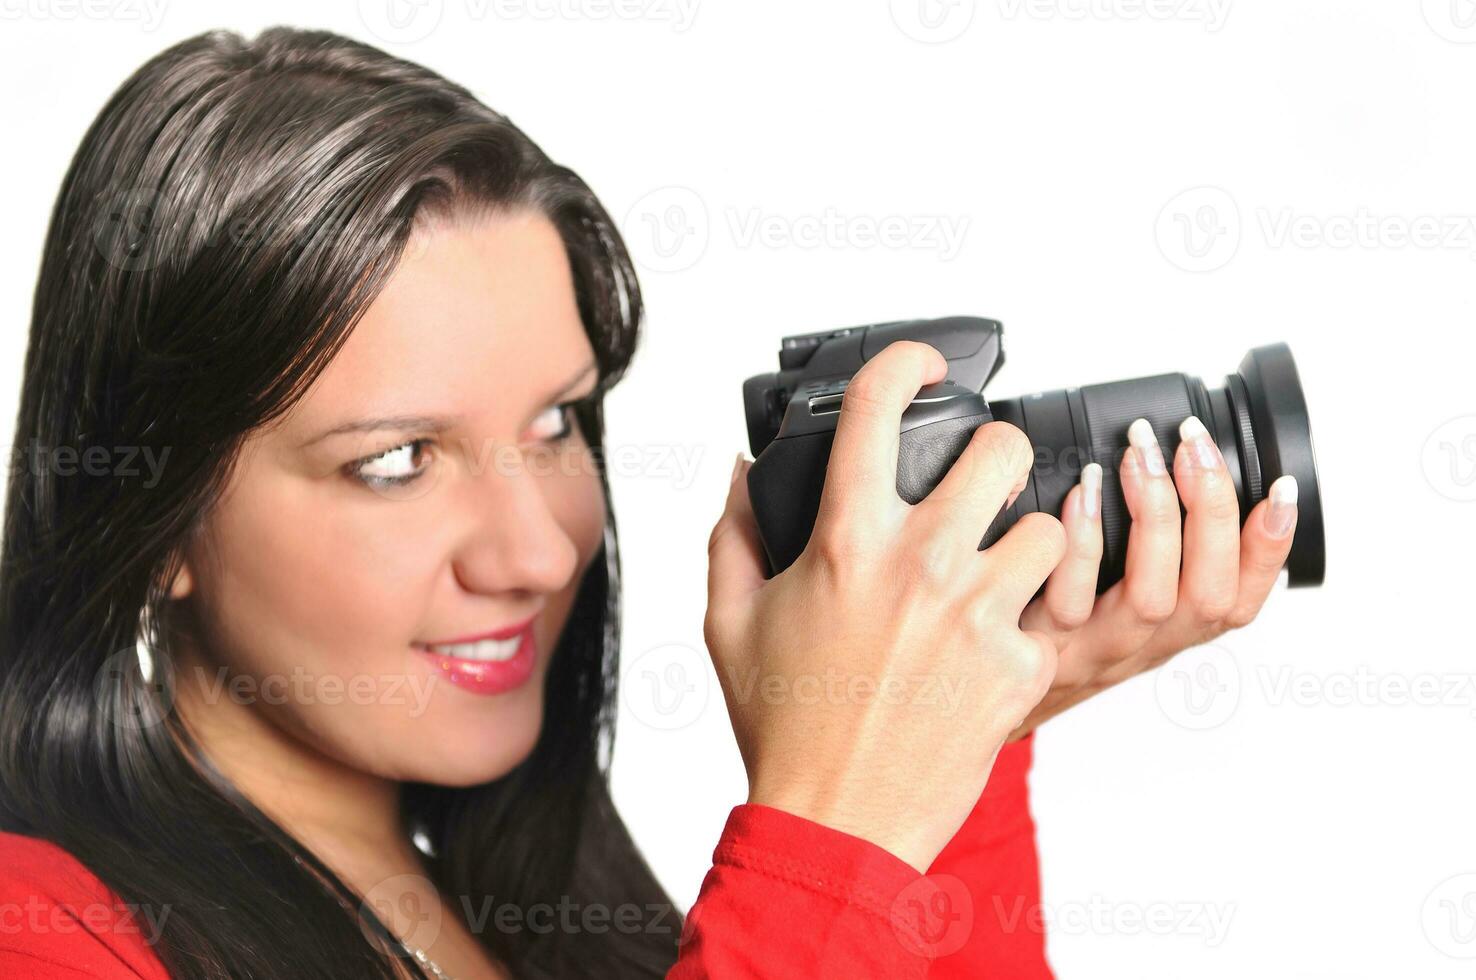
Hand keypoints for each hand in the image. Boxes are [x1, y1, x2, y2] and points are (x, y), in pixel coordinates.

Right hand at [705, 341, 1066, 871]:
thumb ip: (733, 534)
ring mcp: (978, 614)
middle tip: (985, 481)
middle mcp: (921, 564)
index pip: (879, 410)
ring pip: (1052, 528)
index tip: (919, 364)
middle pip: (1004, 450)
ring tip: (1000, 571)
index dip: (904, 362)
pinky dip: (1027, 625)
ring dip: (1029, 541)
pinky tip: (989, 649)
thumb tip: (741, 472)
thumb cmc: (785, 725)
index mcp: (847, 542)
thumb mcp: (730, 622)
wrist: (836, 821)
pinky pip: (1049, 615)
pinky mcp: (1018, 666)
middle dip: (1000, 453)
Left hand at [1011, 414, 1299, 738]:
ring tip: (1140, 456)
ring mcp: (1094, 647)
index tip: (1280, 488)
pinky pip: (1070, 598)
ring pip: (1151, 599)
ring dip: (1154, 517)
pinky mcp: (1041, 642)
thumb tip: (1181, 467)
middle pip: (1206, 594)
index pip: (1243, 598)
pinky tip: (1082, 493)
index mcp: (1172, 631)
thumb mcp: (1118, 599)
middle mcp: (1143, 644)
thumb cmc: (1058, 628)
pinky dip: (1082, 540)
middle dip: (1213, 511)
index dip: (1271, 549)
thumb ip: (1154, 552)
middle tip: (1193, 444)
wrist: (986, 690)